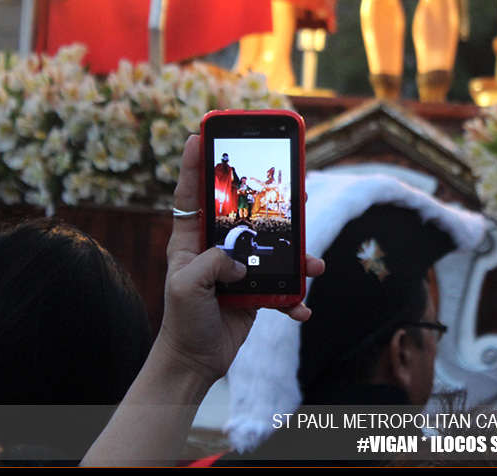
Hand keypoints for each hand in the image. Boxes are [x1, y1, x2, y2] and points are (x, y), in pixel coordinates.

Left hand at [156, 135, 323, 383]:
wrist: (196, 362)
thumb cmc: (183, 322)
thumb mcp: (186, 287)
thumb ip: (211, 263)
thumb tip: (241, 257)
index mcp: (192, 241)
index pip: (192, 195)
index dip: (195, 164)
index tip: (200, 134)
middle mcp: (217, 248)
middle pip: (246, 211)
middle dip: (271, 197)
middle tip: (294, 182)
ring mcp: (240, 267)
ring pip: (275, 247)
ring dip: (298, 254)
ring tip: (313, 262)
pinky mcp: (257, 288)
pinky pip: (283, 286)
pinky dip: (295, 298)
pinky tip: (300, 308)